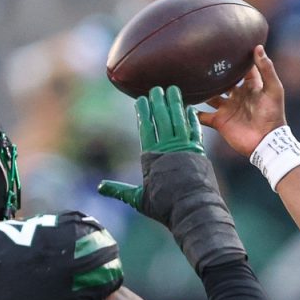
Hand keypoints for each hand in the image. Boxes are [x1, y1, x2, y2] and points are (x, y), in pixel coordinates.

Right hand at [98, 86, 204, 210]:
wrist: (192, 210)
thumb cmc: (164, 207)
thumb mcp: (138, 199)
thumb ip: (120, 190)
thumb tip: (100, 188)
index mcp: (151, 157)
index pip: (146, 128)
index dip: (143, 112)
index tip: (141, 100)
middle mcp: (168, 149)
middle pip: (162, 119)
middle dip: (159, 102)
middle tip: (157, 89)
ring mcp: (185, 149)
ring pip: (178, 121)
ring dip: (175, 104)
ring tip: (174, 90)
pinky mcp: (199, 152)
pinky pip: (195, 131)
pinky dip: (192, 119)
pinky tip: (190, 109)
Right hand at [197, 45, 286, 156]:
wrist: (265, 142)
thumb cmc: (273, 114)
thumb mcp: (273, 89)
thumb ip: (266, 69)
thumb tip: (258, 47)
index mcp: (250, 86)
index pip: (241, 69)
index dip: (235, 59)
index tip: (224, 45)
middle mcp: (236, 96)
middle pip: (222, 81)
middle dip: (213, 73)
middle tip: (200, 60)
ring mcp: (227, 108)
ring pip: (210, 96)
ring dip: (201, 90)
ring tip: (189, 79)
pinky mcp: (220, 122)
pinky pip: (203, 116)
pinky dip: (193, 112)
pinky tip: (183, 103)